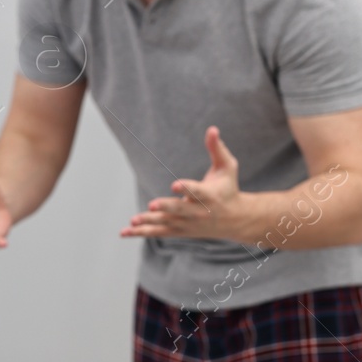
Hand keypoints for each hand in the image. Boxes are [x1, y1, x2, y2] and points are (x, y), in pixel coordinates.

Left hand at [121, 125, 246, 240]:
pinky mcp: (180, 230)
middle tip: (151, 205)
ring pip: (167, 223)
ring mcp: (188, 223)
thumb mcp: (227, 167)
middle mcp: (198, 211)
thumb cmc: (229, 188)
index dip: (186, 188)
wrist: (236, 220)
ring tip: (133, 220)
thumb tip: (212, 128)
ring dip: (149, 222)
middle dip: (165, 207)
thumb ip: (217, 149)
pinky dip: (142, 232)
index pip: (197, 191)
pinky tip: (125, 231)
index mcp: (209, 195)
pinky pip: (159, 232)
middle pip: (179, 209)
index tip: (174, 184)